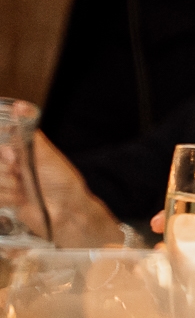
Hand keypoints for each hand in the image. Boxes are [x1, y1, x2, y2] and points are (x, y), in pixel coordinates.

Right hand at [0, 131, 121, 246]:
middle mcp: (14, 167)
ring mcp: (8, 184)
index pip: (3, 147)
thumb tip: (20, 106)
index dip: (6, 154)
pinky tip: (19, 199)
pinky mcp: (5, 200)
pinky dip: (6, 197)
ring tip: (24, 189)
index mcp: (24, 152)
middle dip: (7, 171)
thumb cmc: (62, 180)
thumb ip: (30, 134)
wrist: (65, 211)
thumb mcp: (46, 154)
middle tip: (21, 174)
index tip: (13, 159)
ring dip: (8, 186)